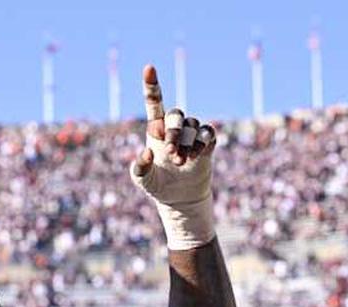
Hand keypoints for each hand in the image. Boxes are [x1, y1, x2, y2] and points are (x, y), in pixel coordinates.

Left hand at [130, 65, 217, 249]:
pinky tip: (197, 155)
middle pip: (176, 115)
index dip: (152, 85)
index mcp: (155, 130)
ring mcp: (191, 135)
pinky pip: (208, 134)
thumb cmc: (156, 185)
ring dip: (186, 143)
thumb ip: (139, 168)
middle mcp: (174, 128)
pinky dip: (203, 142)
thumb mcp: (142, 180)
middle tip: (168, 153)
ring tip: (181, 162)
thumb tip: (145, 153)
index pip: (154, 103)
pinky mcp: (206, 144)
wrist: (179, 198)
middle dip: (173, 132)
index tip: (148, 67)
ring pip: (192, 126)